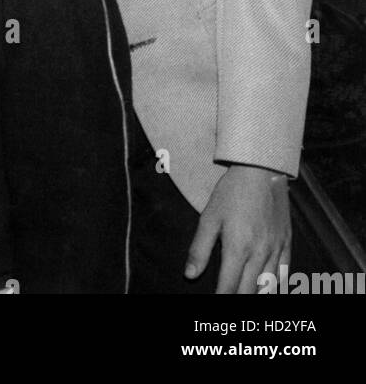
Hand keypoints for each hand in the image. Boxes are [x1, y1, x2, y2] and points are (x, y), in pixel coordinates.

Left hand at [186, 165, 290, 293]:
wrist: (261, 171)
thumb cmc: (231, 193)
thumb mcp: (209, 217)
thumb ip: (199, 249)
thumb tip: (190, 274)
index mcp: (238, 248)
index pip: (228, 286)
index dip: (220, 298)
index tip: (214, 304)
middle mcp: (260, 253)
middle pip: (248, 291)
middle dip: (237, 299)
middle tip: (228, 301)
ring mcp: (276, 249)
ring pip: (268, 286)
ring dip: (255, 295)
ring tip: (245, 297)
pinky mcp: (286, 243)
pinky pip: (284, 273)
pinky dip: (276, 286)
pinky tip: (269, 289)